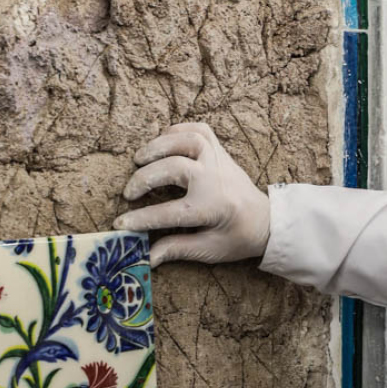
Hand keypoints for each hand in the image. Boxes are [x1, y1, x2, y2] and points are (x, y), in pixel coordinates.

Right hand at [115, 122, 270, 266]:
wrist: (266, 221)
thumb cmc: (237, 237)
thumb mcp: (209, 250)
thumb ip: (177, 249)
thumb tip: (147, 257)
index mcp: (212, 208)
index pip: (168, 213)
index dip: (141, 219)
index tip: (120, 224)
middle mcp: (215, 180)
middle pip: (175, 168)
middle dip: (145, 179)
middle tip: (128, 193)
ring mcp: (219, 161)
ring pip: (187, 140)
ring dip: (159, 146)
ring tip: (139, 159)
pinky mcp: (221, 152)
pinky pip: (200, 130)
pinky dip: (178, 130)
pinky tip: (163, 141)